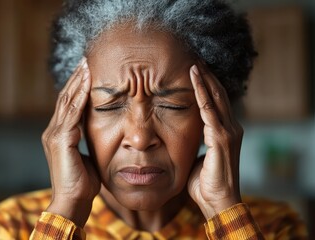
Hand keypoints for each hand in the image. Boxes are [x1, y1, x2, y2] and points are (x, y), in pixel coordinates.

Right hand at [42, 57, 99, 226]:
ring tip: (87, 65)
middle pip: (65, 97)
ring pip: (67, 101)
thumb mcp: (86, 157)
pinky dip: (80, 96)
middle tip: (87, 60)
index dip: (77, 87)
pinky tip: (89, 83)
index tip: (88, 72)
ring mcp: (55, 135)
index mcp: (59, 135)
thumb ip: (87, 142)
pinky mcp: (60, 140)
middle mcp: (53, 131)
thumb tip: (97, 132)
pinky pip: (72, 113)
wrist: (72, 202)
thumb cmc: (82, 184)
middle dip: (76, 78)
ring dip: (78, 81)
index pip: (68, 105)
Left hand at [187, 64, 242, 219]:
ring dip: (204, 80)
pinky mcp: (222, 138)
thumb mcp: (199, 156)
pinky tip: (195, 81)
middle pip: (218, 95)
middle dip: (206, 77)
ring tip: (194, 64)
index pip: (216, 102)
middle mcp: (230, 128)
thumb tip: (184, 134)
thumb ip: (196, 142)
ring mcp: (228, 132)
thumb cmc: (206, 183)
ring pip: (215, 99)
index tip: (195, 71)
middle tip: (195, 59)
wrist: (218, 202)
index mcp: (225, 131)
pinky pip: (210, 111)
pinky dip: (202, 95)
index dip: (206, 86)